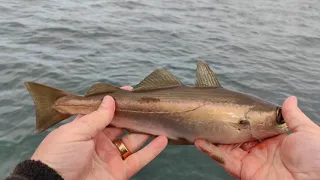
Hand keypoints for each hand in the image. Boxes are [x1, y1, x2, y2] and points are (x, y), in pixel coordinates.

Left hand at [31, 86, 167, 179]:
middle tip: (148, 104)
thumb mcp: (74, 132)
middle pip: (122, 126)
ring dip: (146, 131)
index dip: (116, 102)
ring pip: (133, 141)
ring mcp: (111, 157)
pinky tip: (163, 139)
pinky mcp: (120, 172)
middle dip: (134, 115)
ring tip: (159, 118)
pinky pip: (139, 159)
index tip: (129, 92)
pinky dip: (152, 150)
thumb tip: (110, 99)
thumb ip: (96, 117)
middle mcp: (100, 142)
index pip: (104, 113)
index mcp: (86, 130)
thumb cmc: (59, 156)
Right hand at [195, 96, 319, 179]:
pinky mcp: (244, 172)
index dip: (241, 119)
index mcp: (274, 141)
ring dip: (212, 139)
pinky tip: (200, 142)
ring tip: (199, 126)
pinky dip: (211, 152)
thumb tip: (289, 99)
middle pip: (237, 138)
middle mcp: (260, 151)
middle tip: (210, 115)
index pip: (253, 128)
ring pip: (227, 148)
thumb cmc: (317, 157)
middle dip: (223, 128)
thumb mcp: (308, 132)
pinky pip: (225, 160)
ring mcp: (251, 162)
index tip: (229, 108)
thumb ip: (293, 117)